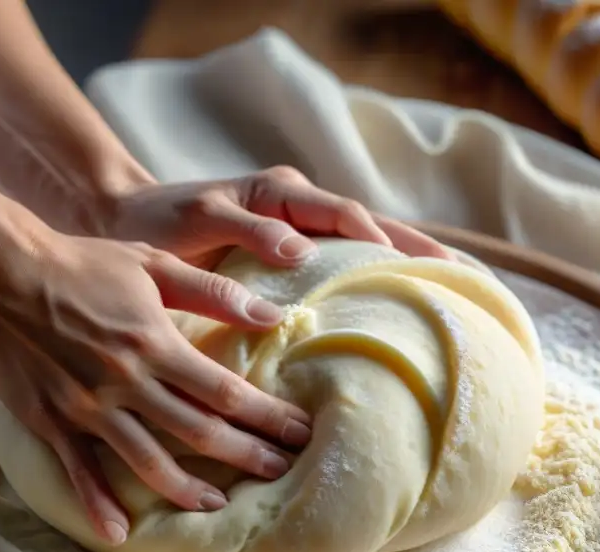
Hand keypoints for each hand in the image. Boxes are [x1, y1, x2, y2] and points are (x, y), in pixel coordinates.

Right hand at [0, 230, 310, 545]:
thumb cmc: (79, 263)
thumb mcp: (151, 262)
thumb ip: (212, 290)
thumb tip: (271, 315)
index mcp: (155, 343)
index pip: (225, 391)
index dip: (267, 416)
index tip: (300, 432)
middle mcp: (126, 382)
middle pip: (199, 431)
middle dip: (247, 454)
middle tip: (282, 471)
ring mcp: (87, 408)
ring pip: (148, 462)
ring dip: (188, 489)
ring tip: (221, 504)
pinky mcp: (51, 423)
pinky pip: (79, 473)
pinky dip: (99, 504)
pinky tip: (120, 531)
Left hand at [102, 165, 450, 270]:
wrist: (128, 223)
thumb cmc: (161, 222)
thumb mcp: (201, 220)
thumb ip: (251, 232)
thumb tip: (303, 252)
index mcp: (281, 194)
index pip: (349, 217)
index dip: (387, 244)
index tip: (425, 274)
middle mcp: (297, 208)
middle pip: (374, 227)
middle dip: (422, 250)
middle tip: (471, 281)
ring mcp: (296, 232)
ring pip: (364, 246)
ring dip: (408, 265)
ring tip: (454, 295)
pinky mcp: (287, 257)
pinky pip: (340, 266)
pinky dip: (372, 281)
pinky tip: (394, 309)